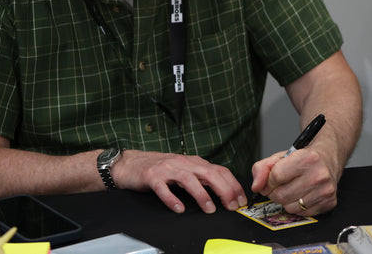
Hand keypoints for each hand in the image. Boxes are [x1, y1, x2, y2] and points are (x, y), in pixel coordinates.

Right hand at [111, 150, 246, 213]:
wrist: (130, 163)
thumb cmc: (159, 169)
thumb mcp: (184, 170)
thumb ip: (201, 177)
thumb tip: (225, 191)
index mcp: (192, 162)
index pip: (218, 170)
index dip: (232, 185)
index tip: (241, 200)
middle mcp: (182, 163)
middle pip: (207, 173)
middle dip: (223, 190)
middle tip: (231, 206)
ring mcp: (166, 169)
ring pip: (188, 179)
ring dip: (201, 194)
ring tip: (209, 209)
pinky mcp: (152, 177)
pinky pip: (163, 188)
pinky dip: (172, 199)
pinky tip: (179, 208)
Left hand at [251, 148, 337, 215]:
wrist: (326, 161)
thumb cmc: (301, 160)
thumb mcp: (278, 158)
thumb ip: (261, 169)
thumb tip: (256, 187)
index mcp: (305, 158)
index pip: (276, 176)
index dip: (268, 182)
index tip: (269, 182)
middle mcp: (318, 174)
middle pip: (282, 195)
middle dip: (274, 193)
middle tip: (277, 188)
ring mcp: (325, 190)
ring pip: (291, 207)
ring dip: (285, 202)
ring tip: (289, 191)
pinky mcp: (329, 203)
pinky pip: (303, 214)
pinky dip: (297, 207)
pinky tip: (300, 196)